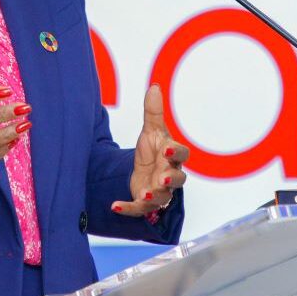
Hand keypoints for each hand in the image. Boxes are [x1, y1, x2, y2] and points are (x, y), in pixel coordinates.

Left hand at [112, 84, 188, 216]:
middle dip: (171, 179)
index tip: (166, 149)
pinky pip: (139, 209)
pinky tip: (115, 205)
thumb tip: (154, 86)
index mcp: (173, 156)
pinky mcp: (145, 202)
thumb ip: (153, 112)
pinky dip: (128, 208)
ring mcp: (159, 190)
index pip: (182, 154)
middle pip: (178, 180)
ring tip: (145, 193)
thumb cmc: (153, 149)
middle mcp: (170, 175)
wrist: (144, 170)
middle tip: (163, 177)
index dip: (175, 153)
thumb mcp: (151, 131)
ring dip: (154, 196)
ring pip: (162, 197)